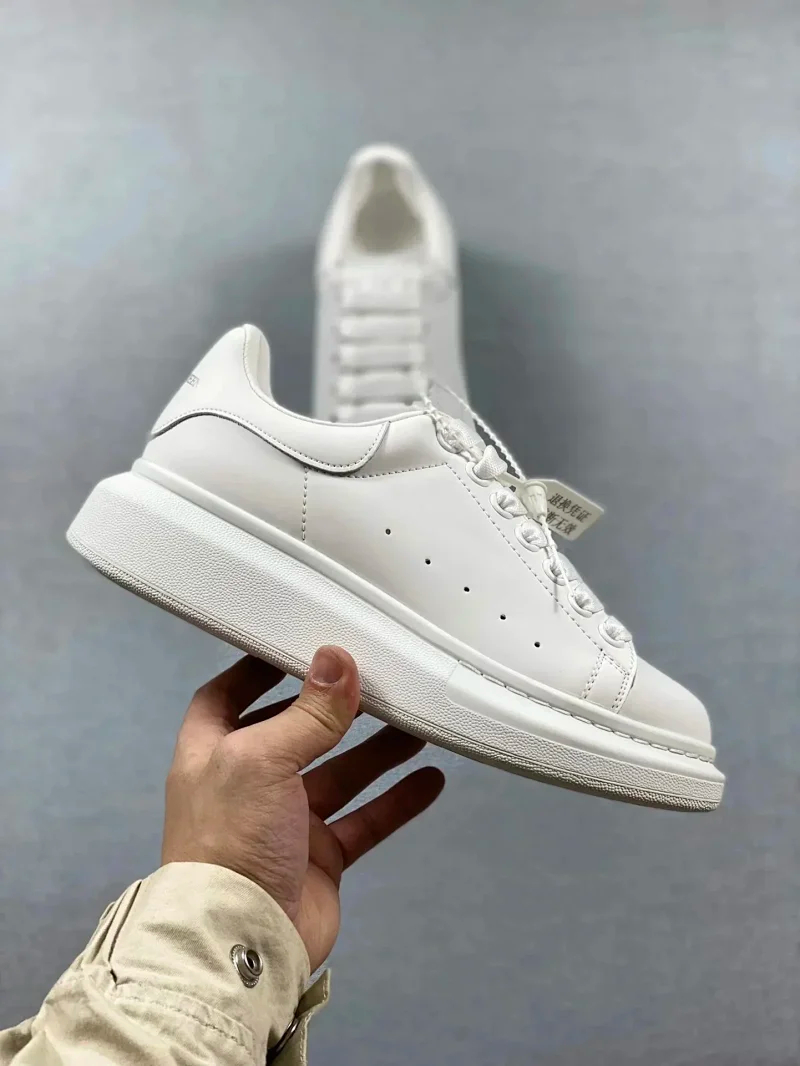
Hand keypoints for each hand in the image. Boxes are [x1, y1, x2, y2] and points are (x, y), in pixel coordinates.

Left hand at [161, 646, 444, 968]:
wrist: (241, 942)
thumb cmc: (229, 844)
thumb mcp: (263, 760)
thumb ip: (308, 712)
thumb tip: (336, 660)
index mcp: (214, 753)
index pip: (229, 697)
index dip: (259, 670)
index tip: (299, 645)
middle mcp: (247, 784)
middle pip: (296, 731)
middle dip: (334, 708)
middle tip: (377, 680)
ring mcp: (285, 822)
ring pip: (340, 773)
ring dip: (377, 749)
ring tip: (417, 722)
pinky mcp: (319, 857)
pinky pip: (365, 820)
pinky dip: (396, 800)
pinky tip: (429, 780)